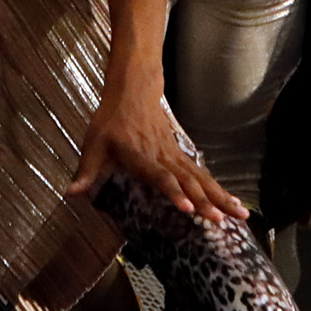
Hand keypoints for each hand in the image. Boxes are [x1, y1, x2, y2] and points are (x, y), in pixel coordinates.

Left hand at [69, 95, 244, 222]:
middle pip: (188, 181)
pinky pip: (203, 175)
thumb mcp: (93, 142)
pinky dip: (219, 189)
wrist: (133, 90)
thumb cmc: (111, 119)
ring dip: (221, 197)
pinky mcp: (181, 156)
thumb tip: (71, 193)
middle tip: (221, 220)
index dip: (174, 192)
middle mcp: (162, 157)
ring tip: (240, 214)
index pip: (160, 176)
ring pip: (201, 179)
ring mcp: (175, 156)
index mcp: (140, 156)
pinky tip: (233, 203)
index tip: (187, 208)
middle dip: (206, 201)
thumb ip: (86, 170)